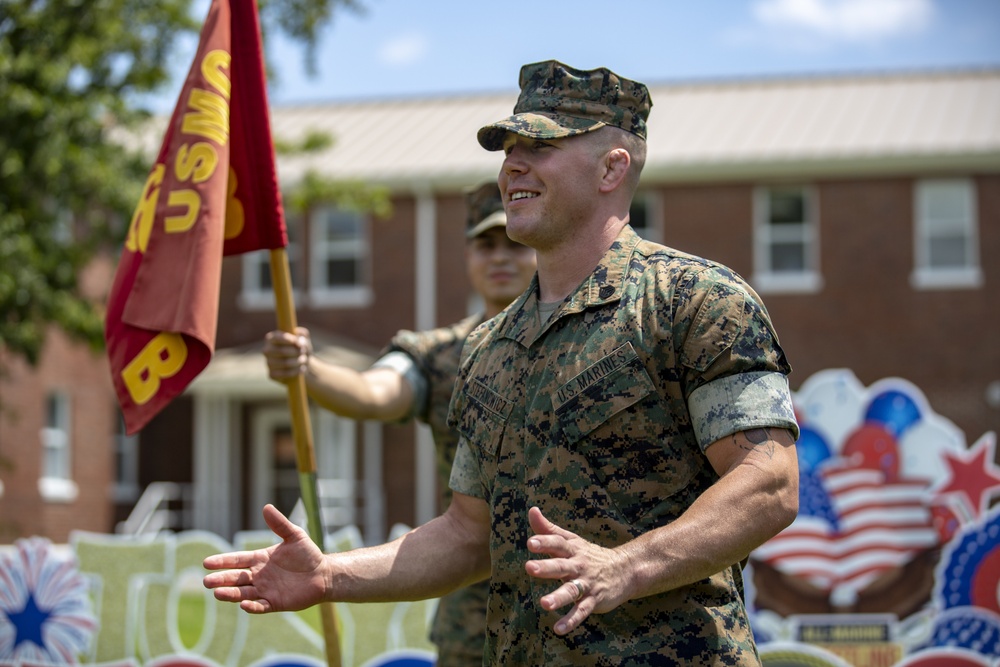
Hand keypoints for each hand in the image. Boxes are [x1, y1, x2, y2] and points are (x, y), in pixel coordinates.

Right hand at [203, 504, 328, 612]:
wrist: (323, 574)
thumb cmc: (308, 554)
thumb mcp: (295, 536)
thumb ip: (280, 524)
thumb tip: (266, 507)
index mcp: (259, 559)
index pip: (237, 560)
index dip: (222, 561)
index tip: (207, 563)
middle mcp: (259, 575)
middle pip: (235, 578)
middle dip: (221, 579)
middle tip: (206, 581)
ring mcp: (265, 590)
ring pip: (243, 593)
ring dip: (230, 594)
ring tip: (217, 593)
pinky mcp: (275, 602)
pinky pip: (260, 606)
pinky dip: (252, 606)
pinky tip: (243, 605)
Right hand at [263, 327, 311, 381]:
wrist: (302, 364)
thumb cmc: (301, 348)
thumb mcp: (304, 339)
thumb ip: (302, 334)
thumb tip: (297, 334)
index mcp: (272, 338)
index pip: (276, 338)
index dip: (288, 340)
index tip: (299, 343)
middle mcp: (267, 350)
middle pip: (281, 351)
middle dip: (296, 352)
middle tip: (303, 352)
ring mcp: (268, 363)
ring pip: (285, 363)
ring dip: (298, 362)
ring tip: (304, 360)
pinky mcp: (271, 375)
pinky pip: (284, 374)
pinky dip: (295, 371)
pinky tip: (301, 369)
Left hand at [524, 507, 630, 634]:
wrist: (626, 570)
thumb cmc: (590, 554)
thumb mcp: (571, 540)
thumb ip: (549, 529)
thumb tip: (531, 510)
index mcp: (572, 550)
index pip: (558, 543)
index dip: (545, 542)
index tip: (531, 543)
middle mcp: (579, 566)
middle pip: (562, 566)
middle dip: (547, 567)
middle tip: (529, 568)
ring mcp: (587, 584)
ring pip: (572, 591)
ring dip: (558, 597)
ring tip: (544, 604)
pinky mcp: (594, 600)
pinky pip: (582, 611)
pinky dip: (571, 620)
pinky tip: (558, 629)